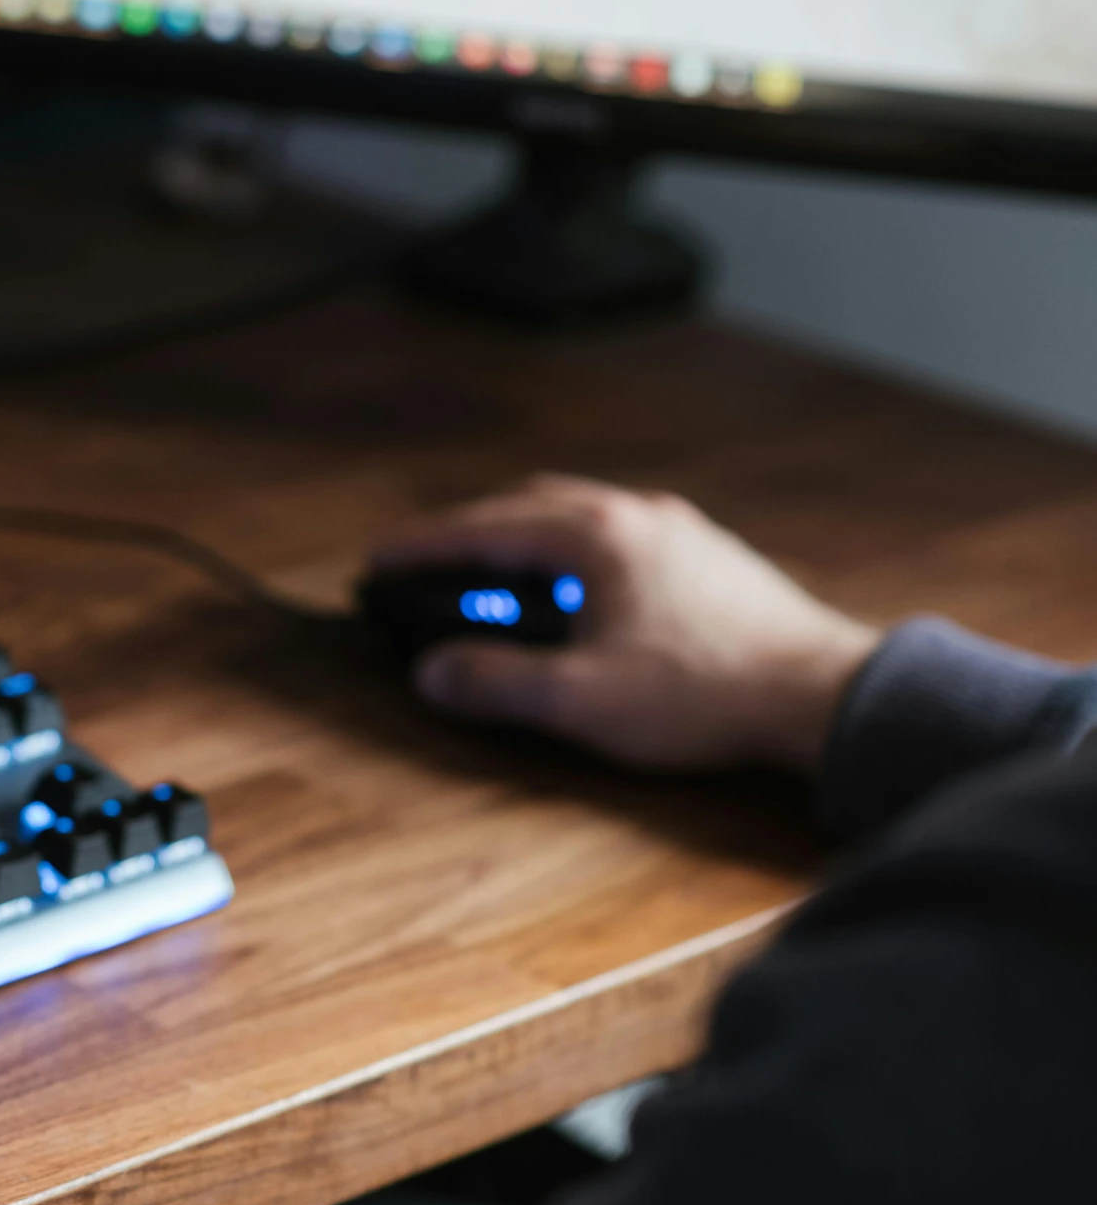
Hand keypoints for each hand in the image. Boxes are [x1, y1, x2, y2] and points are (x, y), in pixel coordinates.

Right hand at [365, 474, 878, 772]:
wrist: (825, 698)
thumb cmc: (705, 696)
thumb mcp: (580, 700)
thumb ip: (495, 682)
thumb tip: (432, 672)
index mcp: (597, 536)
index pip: (484, 528)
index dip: (422, 548)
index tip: (379, 562)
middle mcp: (639, 517)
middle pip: (531, 504)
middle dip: (473, 533)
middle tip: (431, 567)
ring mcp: (683, 534)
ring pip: (581, 516)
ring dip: (528, 540)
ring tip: (498, 582)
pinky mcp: (714, 562)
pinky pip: (623, 539)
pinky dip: (577, 556)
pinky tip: (579, 598)